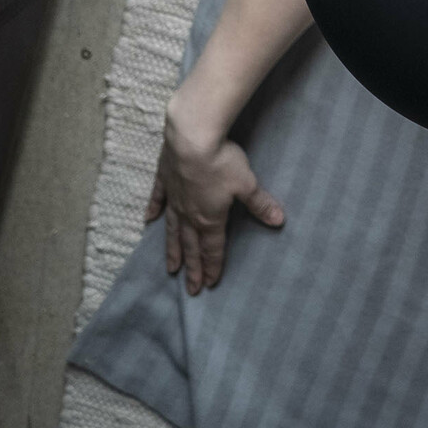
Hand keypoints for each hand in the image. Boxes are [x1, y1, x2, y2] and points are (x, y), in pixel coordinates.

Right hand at [145, 90, 283, 294]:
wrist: (192, 138)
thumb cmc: (222, 162)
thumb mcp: (247, 184)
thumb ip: (260, 204)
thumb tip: (280, 221)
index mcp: (209, 218)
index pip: (212, 249)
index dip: (213, 267)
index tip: (210, 285)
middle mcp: (189, 214)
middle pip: (191, 246)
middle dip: (193, 268)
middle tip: (191, 290)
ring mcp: (174, 198)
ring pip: (172, 231)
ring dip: (173, 250)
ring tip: (171, 269)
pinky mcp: (163, 180)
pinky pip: (157, 200)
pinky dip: (153, 211)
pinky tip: (148, 222)